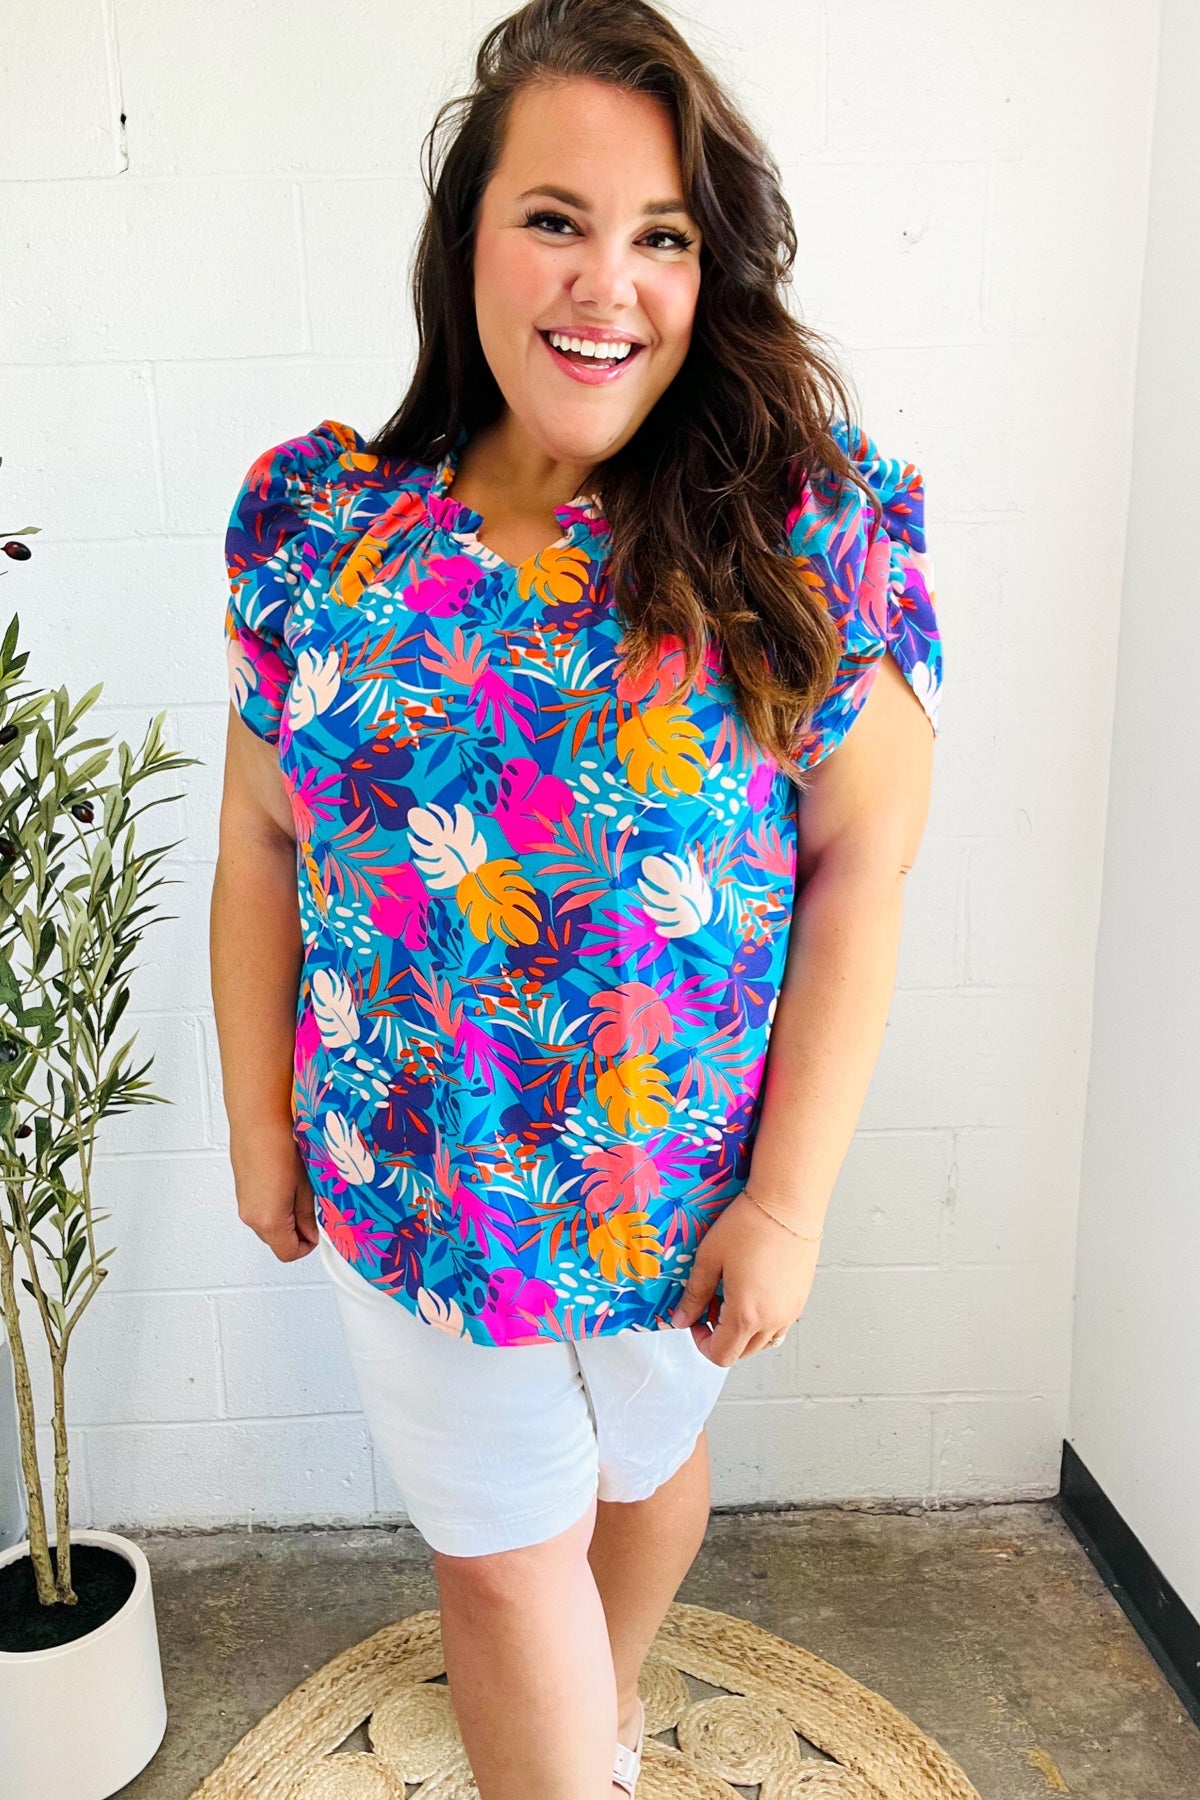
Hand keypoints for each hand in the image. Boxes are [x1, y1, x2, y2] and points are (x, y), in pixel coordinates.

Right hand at [231, 1120, 318, 1261]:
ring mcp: (244, 1205)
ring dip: (285, 1217)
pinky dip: (273, 1204)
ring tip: (299, 1190)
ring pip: (268, 1225)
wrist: (258, 1120)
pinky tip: (284, 1181)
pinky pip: (259, 1209)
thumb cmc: (281, 1146)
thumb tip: (312, 1230)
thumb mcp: (306, 1186)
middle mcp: (251, 1217)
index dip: (308, 1244)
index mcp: (269, 1221)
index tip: (319, 1229)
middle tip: (313, 1208)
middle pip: (277, 1242)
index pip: (289, 1253)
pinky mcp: (242, 1191)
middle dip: (297, 1231)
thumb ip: (309, 1215)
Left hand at [669, 1189, 819, 1366]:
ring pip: (762, 1341)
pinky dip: (762, 1319)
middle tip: (711, 1305)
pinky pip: (778, 1324)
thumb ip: (694, 1294)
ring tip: (733, 1296)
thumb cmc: (749, 1225)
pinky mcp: (801, 1299)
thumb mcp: (709, 1258)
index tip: (695, 1319)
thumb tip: (681, 1318)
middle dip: (721, 1336)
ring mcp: (790, 1311)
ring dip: (743, 1330)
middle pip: (742, 1352)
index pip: (721, 1355)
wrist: (788, 1204)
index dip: (701, 1343)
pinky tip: (753, 1288)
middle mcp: (773, 1320)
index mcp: (746, 1315)